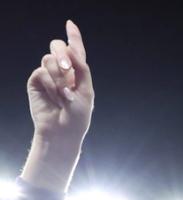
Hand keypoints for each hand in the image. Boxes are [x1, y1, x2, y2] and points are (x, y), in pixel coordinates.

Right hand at [22, 21, 92, 192]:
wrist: (62, 132)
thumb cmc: (78, 116)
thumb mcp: (86, 93)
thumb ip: (81, 70)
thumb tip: (71, 50)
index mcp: (78, 72)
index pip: (76, 50)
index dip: (73, 36)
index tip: (70, 24)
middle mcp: (62, 70)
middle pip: (58, 47)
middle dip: (63, 54)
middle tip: (68, 70)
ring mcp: (48, 75)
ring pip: (49, 59)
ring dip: (58, 76)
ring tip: (63, 94)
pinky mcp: (36, 82)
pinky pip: (41, 72)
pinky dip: (49, 84)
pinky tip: (53, 96)